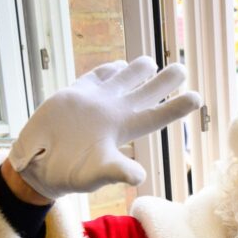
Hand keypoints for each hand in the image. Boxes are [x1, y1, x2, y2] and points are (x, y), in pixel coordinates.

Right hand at [8, 57, 200, 199]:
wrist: (39, 166)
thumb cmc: (69, 175)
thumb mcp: (95, 175)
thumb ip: (116, 171)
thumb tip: (139, 176)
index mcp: (123, 131)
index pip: (155, 115)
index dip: (176, 107)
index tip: (198, 97)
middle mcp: (113, 114)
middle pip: (144, 94)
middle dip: (164, 81)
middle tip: (183, 68)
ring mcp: (95, 103)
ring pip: (122, 81)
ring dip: (137, 69)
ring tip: (152, 61)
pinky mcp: (74, 96)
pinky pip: (95, 79)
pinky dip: (107, 71)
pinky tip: (118, 65)